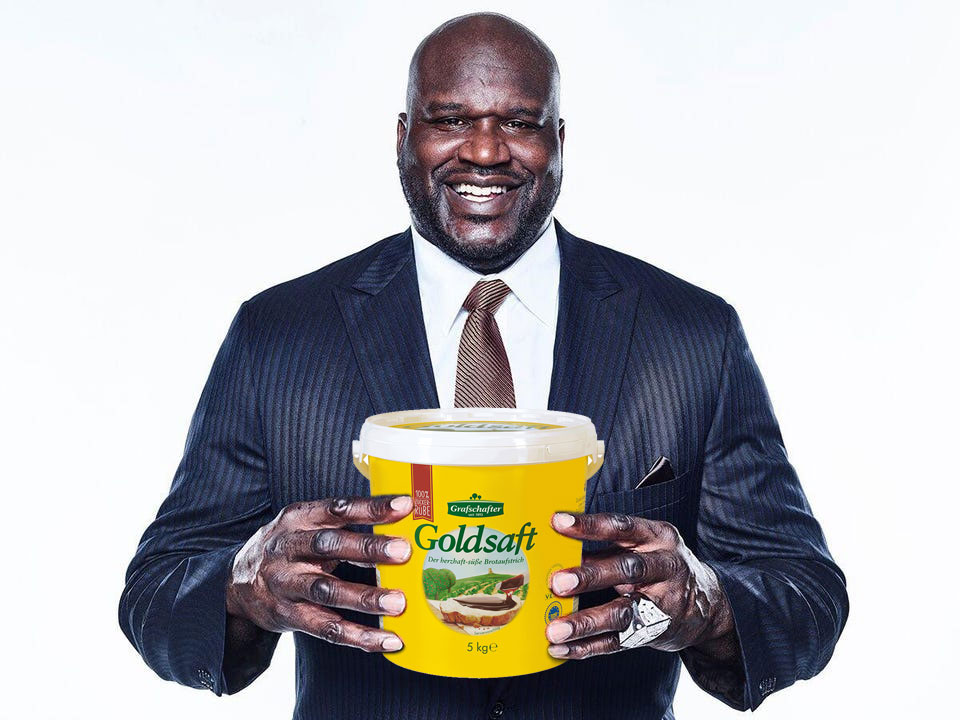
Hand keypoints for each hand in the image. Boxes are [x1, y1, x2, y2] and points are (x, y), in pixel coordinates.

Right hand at [226, 495, 412, 652]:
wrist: (236, 583)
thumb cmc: (289, 548)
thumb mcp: (306, 526)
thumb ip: (344, 527)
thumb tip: (397, 532)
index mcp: (298, 518)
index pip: (337, 508)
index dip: (371, 507)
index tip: (404, 506)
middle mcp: (289, 548)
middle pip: (329, 545)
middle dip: (368, 548)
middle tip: (403, 552)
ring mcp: (286, 584)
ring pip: (327, 590)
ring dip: (365, 597)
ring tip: (398, 602)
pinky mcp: (288, 616)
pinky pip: (327, 628)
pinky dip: (359, 636)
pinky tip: (387, 639)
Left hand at [544, 511, 734, 658]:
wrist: (706, 606)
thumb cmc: (660, 565)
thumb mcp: (645, 545)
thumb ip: (606, 547)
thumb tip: (557, 550)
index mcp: (658, 537)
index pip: (622, 526)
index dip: (590, 525)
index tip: (558, 522)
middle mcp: (665, 568)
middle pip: (627, 569)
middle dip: (590, 576)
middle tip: (558, 583)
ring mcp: (662, 603)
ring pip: (623, 612)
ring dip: (586, 622)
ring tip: (555, 629)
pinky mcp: (653, 631)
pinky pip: (618, 642)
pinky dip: (587, 647)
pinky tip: (561, 647)